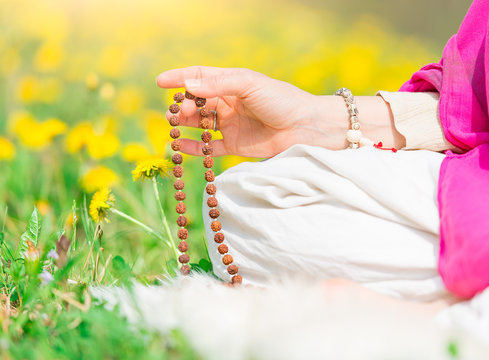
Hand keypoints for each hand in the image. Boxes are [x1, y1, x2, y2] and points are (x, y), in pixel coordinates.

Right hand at [156, 66, 402, 156]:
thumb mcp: (250, 84)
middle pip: (197, 103)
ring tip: (173, 127)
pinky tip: (181, 148)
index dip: (179, 78)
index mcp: (232, 84)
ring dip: (185, 126)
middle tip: (174, 112)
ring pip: (200, 125)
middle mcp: (228, 104)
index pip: (200, 78)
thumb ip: (219, 84)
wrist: (305, 126)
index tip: (160, 82)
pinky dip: (195, 148)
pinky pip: (209, 147)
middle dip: (182, 107)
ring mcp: (231, 125)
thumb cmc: (281, 99)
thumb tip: (187, 86)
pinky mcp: (235, 146)